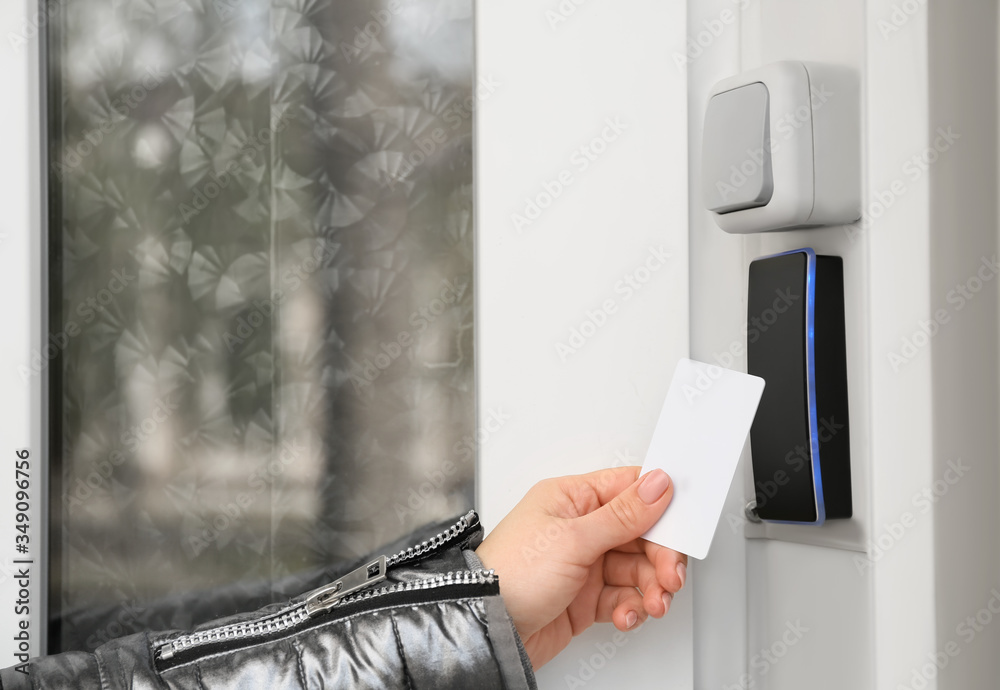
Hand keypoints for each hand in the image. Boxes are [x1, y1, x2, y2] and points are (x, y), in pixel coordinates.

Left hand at [474, 466, 687, 668]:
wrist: (486, 626)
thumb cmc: (510, 573)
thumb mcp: (572, 539)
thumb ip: (622, 515)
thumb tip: (656, 484)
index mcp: (571, 499)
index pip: (628, 491)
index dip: (660, 508)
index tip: (683, 526)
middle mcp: (577, 528)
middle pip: (639, 534)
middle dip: (659, 557)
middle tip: (669, 577)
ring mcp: (581, 563)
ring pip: (635, 568)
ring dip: (649, 587)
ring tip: (651, 602)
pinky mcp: (583, 597)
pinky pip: (622, 596)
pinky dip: (631, 607)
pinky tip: (628, 614)